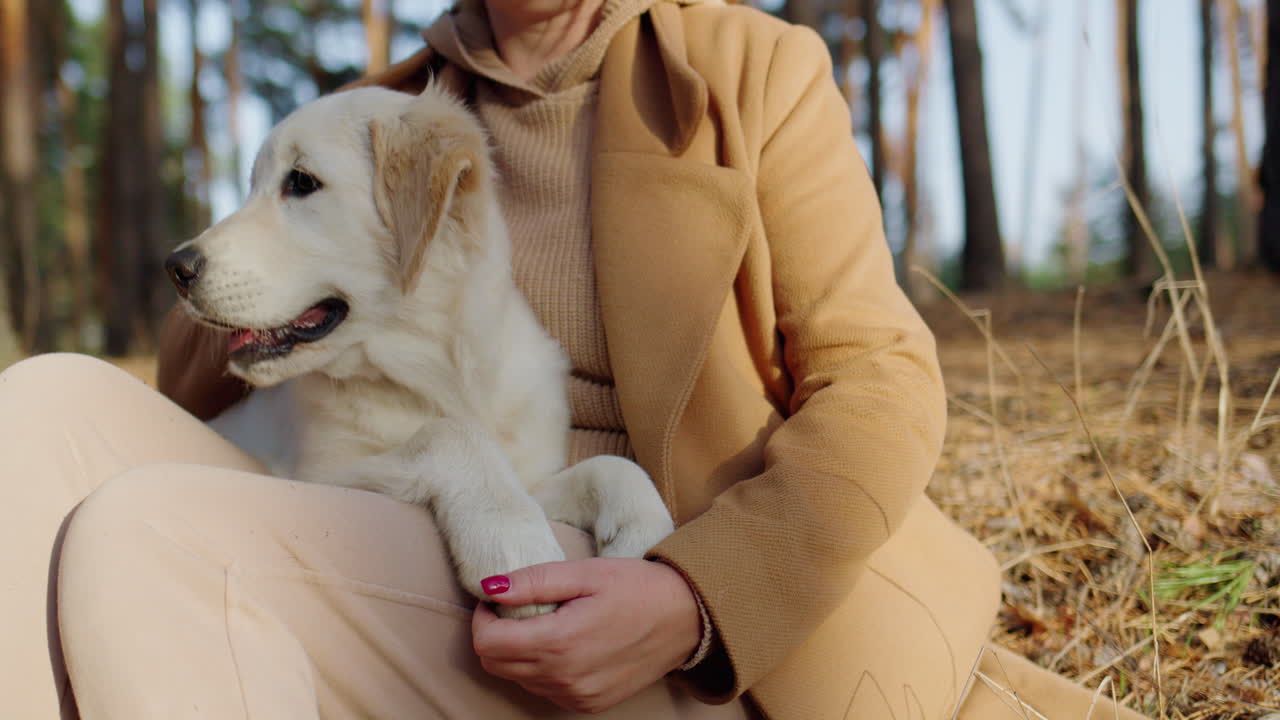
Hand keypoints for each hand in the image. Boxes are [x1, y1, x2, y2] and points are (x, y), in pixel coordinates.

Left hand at [471, 557, 702, 712]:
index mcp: (559, 642)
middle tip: (518, 609)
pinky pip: (545, 691)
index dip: (483, 618)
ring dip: (519, 653)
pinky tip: (566, 645)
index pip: (487, 644)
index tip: (498, 599)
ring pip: (518, 680)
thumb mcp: (585, 573)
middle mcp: (563, 678)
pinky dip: (542, 669)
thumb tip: (489, 586)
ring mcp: (577, 696)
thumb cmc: (638, 588)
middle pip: (496, 666)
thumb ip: (534, 582)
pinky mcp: (589, 704)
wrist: (687, 618)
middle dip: (495, 636)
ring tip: (547, 623)